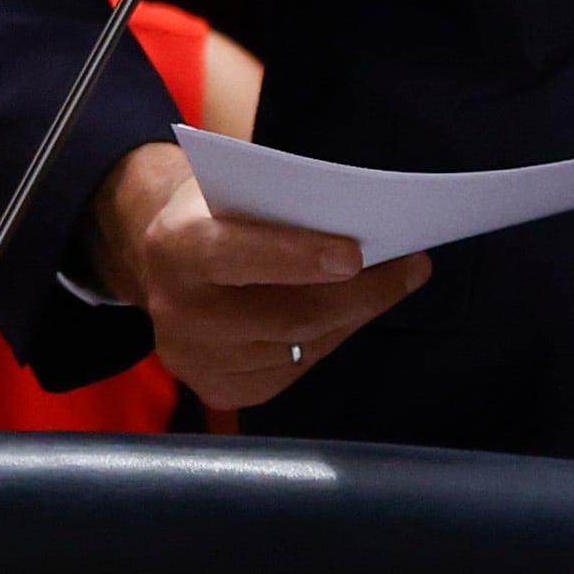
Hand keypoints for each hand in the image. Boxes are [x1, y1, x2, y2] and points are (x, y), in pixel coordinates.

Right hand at [84, 141, 428, 407]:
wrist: (161, 255)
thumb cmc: (219, 207)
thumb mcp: (237, 184)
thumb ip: (287, 202)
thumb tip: (372, 226)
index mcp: (177, 245)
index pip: (236, 255)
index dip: (296, 258)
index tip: (354, 256)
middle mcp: (178, 311)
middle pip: (286, 315)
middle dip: (360, 292)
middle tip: (412, 267)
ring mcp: (194, 359)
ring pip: (299, 346)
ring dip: (353, 316)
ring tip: (390, 283)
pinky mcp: (216, 388)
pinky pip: (292, 370)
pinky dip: (329, 339)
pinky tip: (347, 313)